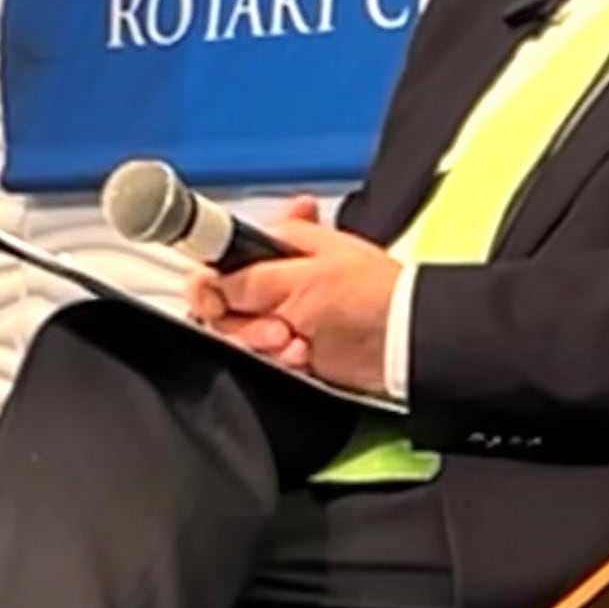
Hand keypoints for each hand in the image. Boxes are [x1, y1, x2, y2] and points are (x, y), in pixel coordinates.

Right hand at [189, 207, 399, 396]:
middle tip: (277, 328)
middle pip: (223, 303)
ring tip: (298, 343)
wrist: (403, 343)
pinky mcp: (293, 346)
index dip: (212, 284)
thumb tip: (205, 284)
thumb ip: (246, 280)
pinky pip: (263, 356)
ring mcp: (284, 313)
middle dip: (243, 323)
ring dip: (263, 343)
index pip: (220, 259)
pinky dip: (281, 360)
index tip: (220, 302)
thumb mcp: (301, 280)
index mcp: (278, 246)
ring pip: (239, 334)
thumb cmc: (365, 296)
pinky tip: (306, 357)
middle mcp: (275, 278)